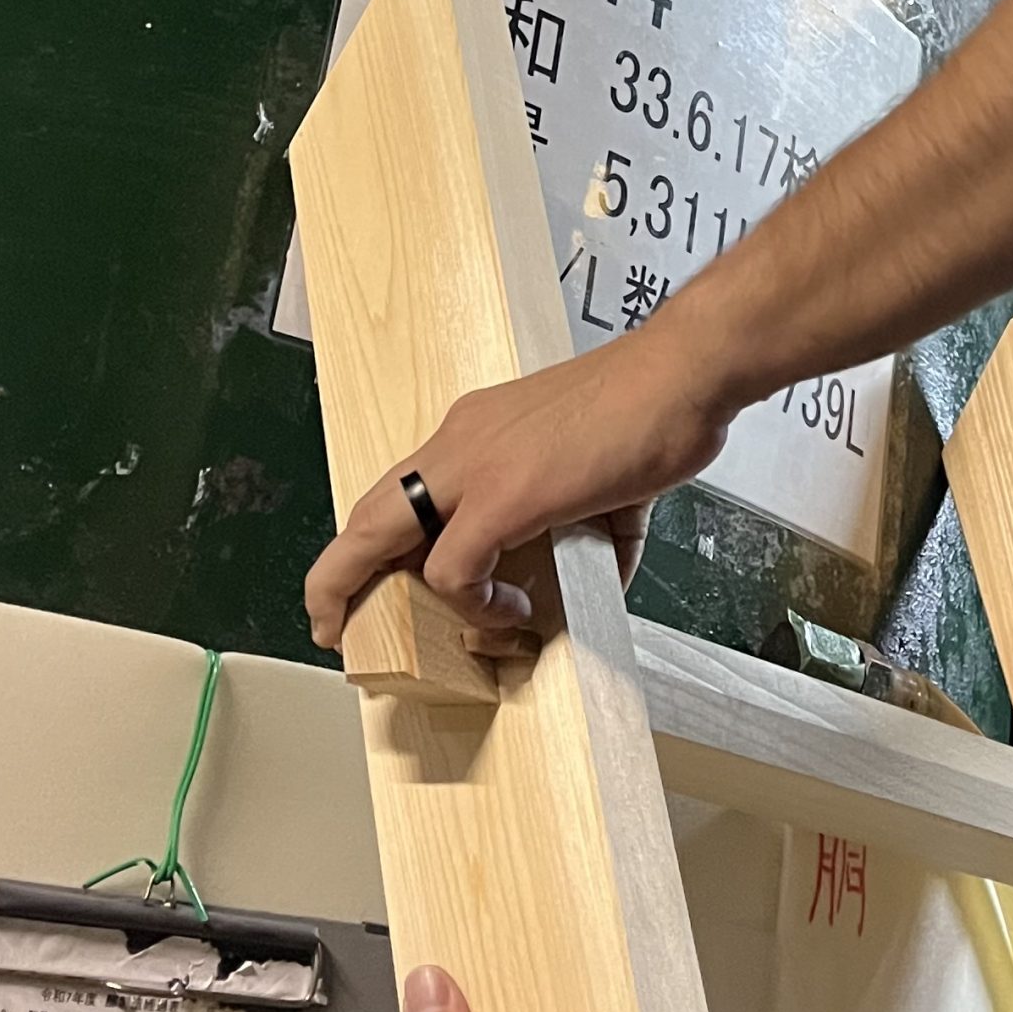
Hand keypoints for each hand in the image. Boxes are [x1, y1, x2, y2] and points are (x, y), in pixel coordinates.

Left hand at [306, 323, 735, 645]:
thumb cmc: (653, 410)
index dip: (375, 542)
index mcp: (477, 429)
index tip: (374, 584)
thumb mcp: (600, 475)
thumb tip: (602, 575)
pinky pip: (456, 570)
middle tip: (328, 624)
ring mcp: (475, 467)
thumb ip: (590, 526)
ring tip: (399, 639)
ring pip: (380, 537)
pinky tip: (514, 615)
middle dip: (333, 578)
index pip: (401, 489)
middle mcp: (460, 441)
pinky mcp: (503, 496)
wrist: (684, 372)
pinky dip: (476, 605)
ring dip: (376, 597)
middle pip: (364, 514)